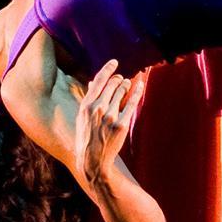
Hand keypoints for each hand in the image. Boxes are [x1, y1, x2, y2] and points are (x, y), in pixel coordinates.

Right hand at [74, 58, 145, 187]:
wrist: (93, 159)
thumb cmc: (86, 137)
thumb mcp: (82, 117)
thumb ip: (89, 99)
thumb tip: (93, 83)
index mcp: (86, 105)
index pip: (98, 81)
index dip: (108, 69)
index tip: (115, 62)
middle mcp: (98, 108)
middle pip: (112, 85)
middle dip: (119, 79)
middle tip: (122, 79)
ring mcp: (110, 116)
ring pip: (122, 92)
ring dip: (126, 85)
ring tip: (128, 83)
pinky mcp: (121, 124)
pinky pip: (132, 103)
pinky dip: (137, 92)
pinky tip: (140, 85)